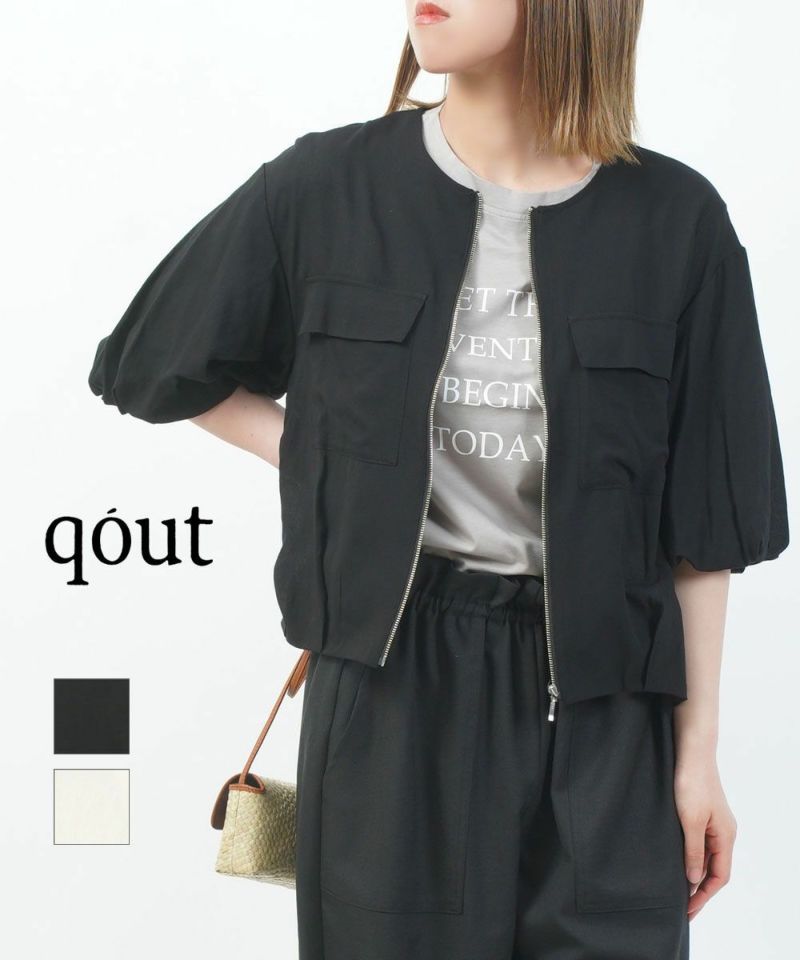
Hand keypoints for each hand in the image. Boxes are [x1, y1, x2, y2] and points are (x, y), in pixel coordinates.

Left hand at [674, 755, 736, 918]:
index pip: (719, 876)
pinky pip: (700, 842)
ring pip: (707, 856)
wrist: (691, 751)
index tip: (688, 910)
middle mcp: (723, 832)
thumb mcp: (690, 821)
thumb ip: (693, 851)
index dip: (704, 895)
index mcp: (725, 836)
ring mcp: (713, 822)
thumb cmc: (691, 782)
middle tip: (682, 907)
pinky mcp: (702, 812)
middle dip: (699, 889)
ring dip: (694, 873)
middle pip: (715, 869)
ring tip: (677, 889)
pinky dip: (690, 856)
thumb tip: (694, 879)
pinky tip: (677, 860)